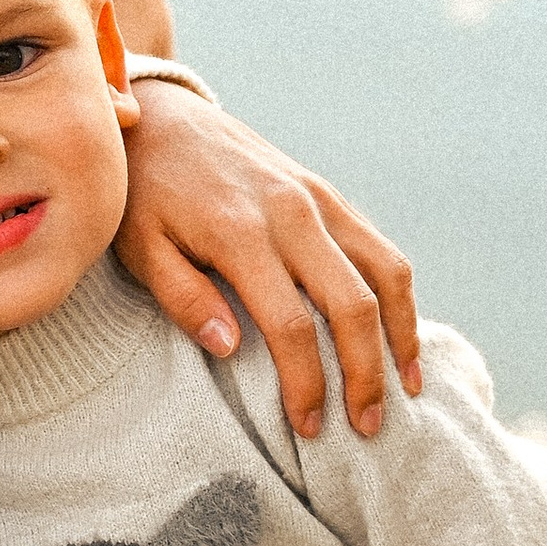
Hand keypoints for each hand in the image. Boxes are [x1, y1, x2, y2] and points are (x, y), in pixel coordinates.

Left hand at [116, 80, 419, 440]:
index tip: (308, 427)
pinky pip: (380, 248)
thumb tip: (230, 348)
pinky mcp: (328, 194)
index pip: (290, 325)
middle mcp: (292, 213)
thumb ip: (182, 297)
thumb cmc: (143, 195)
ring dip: (402, 335)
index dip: (306, 384)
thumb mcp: (140, 248)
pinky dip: (399, 296)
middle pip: (354, 304)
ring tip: (406, 389)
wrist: (161, 118)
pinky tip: (399, 337)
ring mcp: (318, 199)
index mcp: (241, 233)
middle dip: (367, 373)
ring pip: (386, 272)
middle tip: (367, 427)